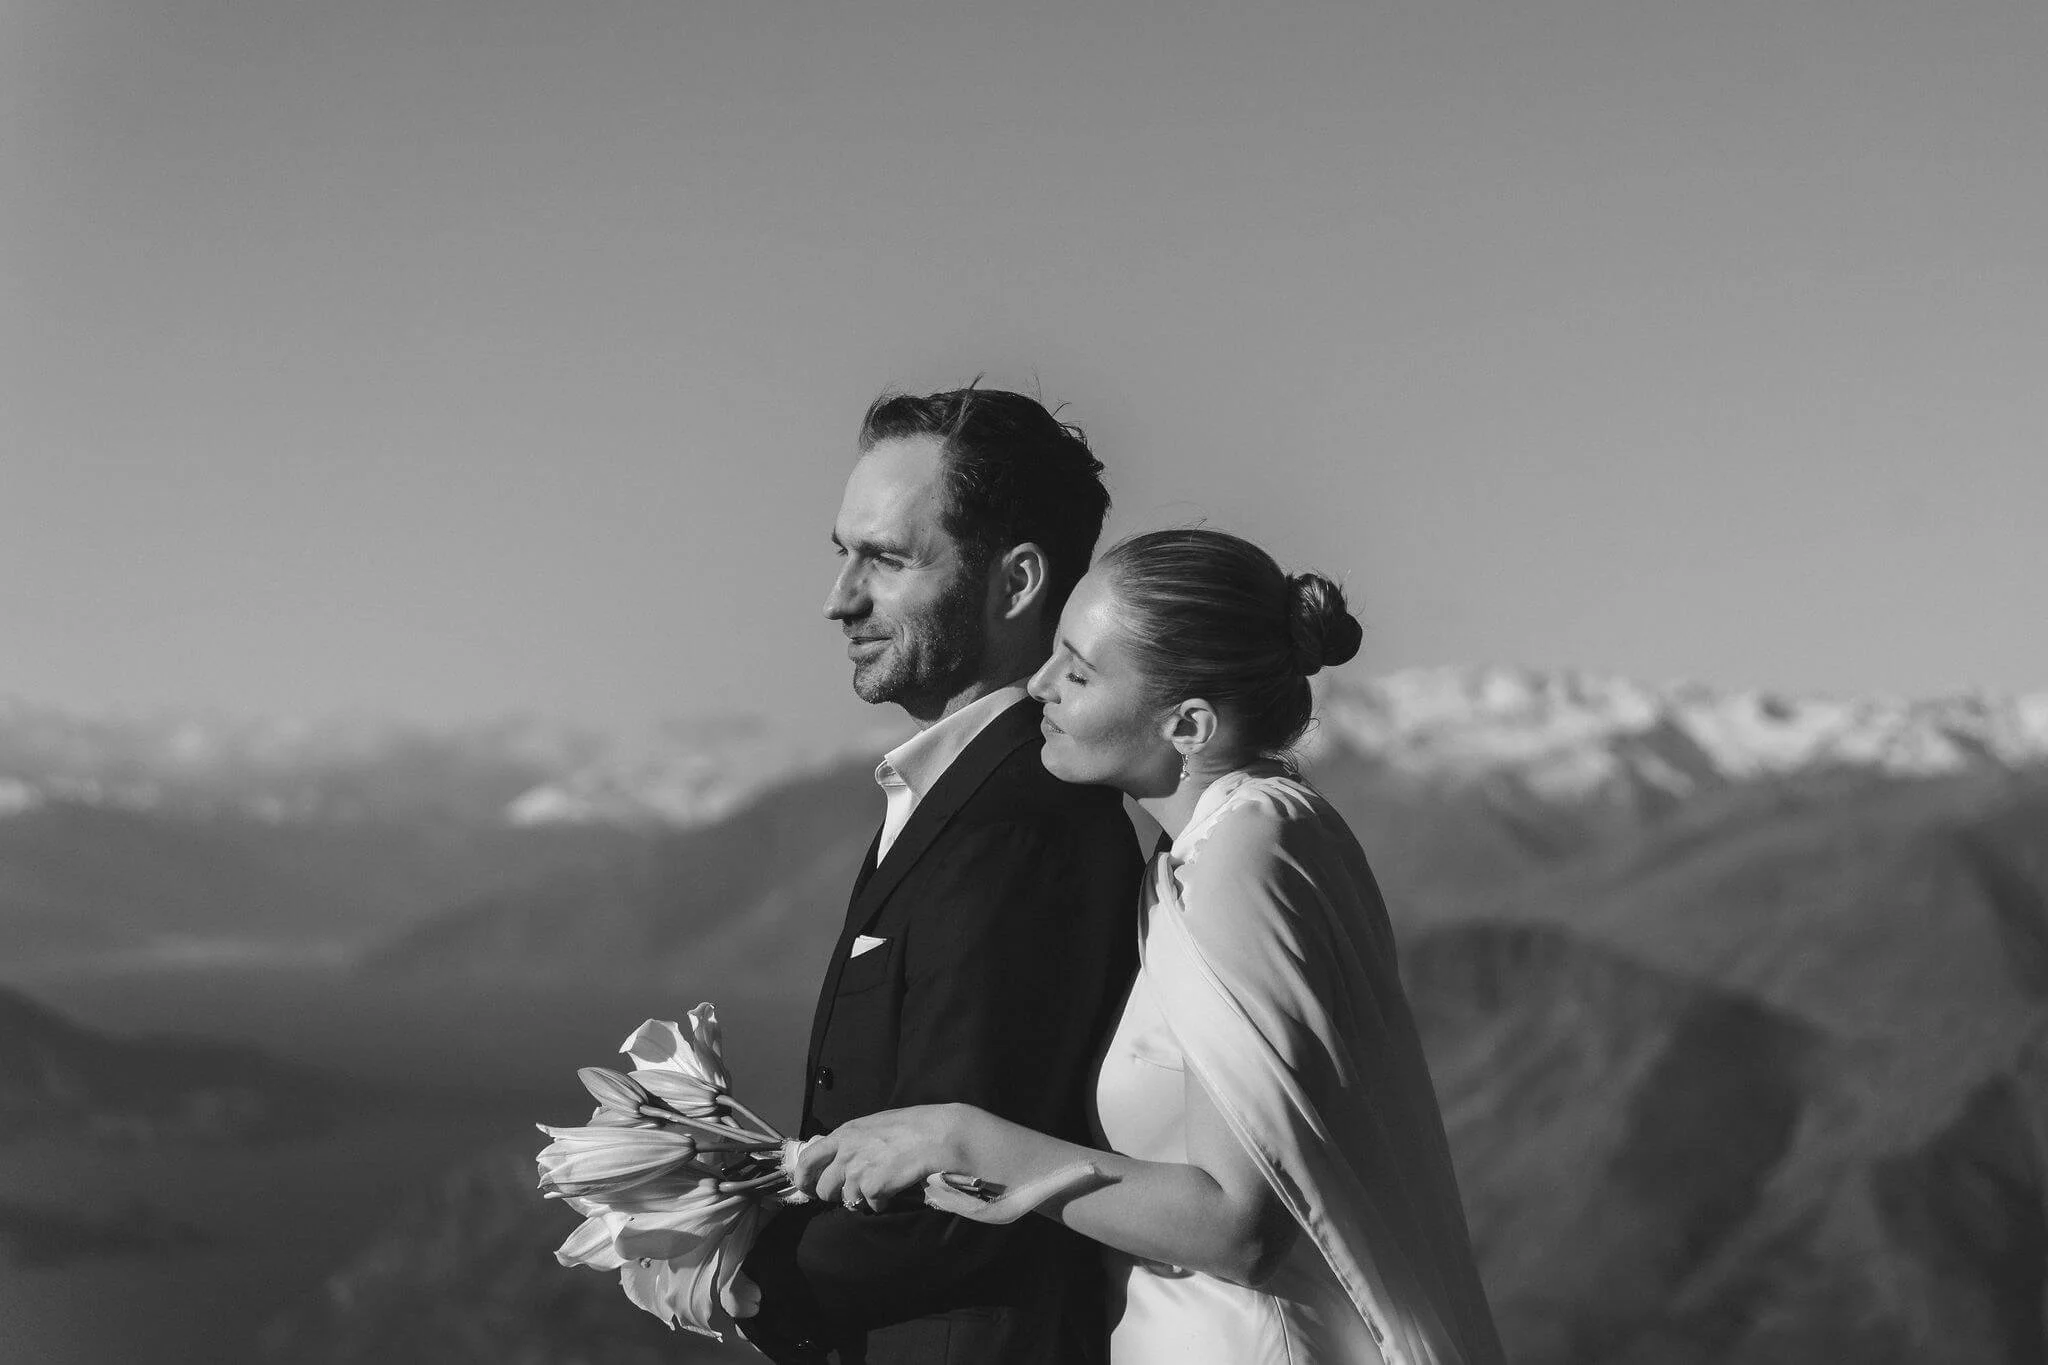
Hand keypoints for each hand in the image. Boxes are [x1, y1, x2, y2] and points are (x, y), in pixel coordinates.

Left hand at [795, 1105, 961, 1212]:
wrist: (936, 1136)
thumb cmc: (911, 1125)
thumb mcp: (874, 1125)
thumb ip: (853, 1140)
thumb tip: (841, 1154)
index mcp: (844, 1134)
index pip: (807, 1159)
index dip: (803, 1177)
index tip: (808, 1188)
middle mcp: (845, 1153)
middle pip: (823, 1188)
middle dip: (834, 1194)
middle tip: (850, 1192)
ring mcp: (857, 1172)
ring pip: (847, 1200)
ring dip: (861, 1198)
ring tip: (880, 1187)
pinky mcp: (872, 1188)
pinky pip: (870, 1205)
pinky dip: (882, 1202)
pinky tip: (895, 1189)